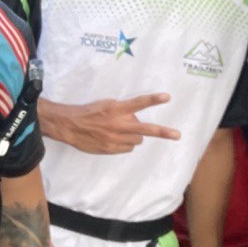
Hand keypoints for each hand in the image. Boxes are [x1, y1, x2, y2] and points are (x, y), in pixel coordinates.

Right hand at [40, 94, 180, 153]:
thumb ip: (122, 110)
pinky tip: (114, 139)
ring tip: (122, 131)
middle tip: (177, 135)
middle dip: (163, 132)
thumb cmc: (88, 112)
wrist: (70, 126)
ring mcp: (115, 138)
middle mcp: (118, 124)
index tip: (167, 97)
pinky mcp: (111, 149)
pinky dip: (125, 143)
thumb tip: (135, 118)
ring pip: (137, 140)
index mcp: (116, 109)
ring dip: (134, 136)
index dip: (153, 100)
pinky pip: (127, 148)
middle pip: (145, 129)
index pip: (138, 103)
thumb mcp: (106, 105)